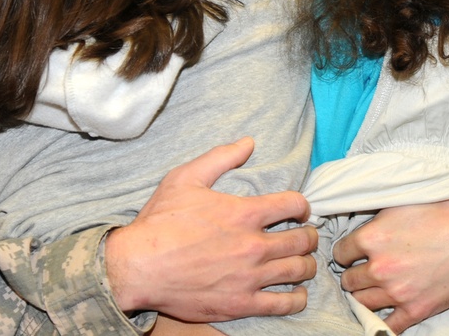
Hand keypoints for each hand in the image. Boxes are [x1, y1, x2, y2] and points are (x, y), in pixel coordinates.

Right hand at [105, 137, 317, 320]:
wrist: (138, 267)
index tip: (300, 211)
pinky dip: (297, 298)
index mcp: (245, 213)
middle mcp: (254, 245)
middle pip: (303, 240)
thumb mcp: (186, 178)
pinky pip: (284, 304)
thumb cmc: (161, 222)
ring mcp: (250, 278)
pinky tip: (296, 293)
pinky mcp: (241, 304)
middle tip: (306, 237)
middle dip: (310, 236)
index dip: (303, 206)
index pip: (294, 205)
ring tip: (303, 263)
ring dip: (307, 265)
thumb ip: (221, 158)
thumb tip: (249, 143)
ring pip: (298, 271)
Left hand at [333, 198, 448, 333]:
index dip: (346, 252)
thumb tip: (356, 227)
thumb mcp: (399, 205)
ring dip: (364, 295)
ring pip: (361, 303)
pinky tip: (385, 310)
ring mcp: (397, 292)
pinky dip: (382, 321)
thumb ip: (373, 221)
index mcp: (372, 238)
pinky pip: (388, 325)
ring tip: (373, 287)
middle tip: (364, 269)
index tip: (353, 253)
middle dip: (354, 274)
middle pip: (348, 281)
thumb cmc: (441, 213)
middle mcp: (380, 267)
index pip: (340, 253)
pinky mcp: (416, 309)